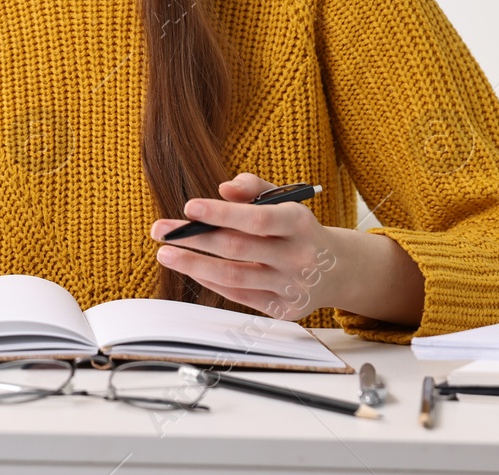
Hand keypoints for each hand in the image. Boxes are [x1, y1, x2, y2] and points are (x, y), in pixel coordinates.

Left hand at [149, 173, 339, 319]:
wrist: (338, 269)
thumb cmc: (297, 230)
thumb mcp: (284, 201)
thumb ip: (253, 187)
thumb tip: (223, 189)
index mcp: (299, 223)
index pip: (257, 218)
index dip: (221, 213)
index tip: (188, 208)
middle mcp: (299, 257)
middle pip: (238, 248)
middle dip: (194, 239)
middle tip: (160, 230)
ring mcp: (292, 287)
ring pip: (234, 276)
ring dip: (194, 265)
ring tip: (165, 254)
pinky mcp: (284, 310)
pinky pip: (239, 296)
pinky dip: (211, 281)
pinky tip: (192, 268)